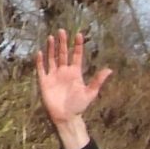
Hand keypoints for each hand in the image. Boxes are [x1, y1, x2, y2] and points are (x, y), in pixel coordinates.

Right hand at [35, 29, 110, 148]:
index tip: (79, 34)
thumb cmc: (79, 106)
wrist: (66, 117)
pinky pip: (41, 69)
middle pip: (63, 54)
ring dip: (51, 48)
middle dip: (63, 43)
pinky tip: (40, 52)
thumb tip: (109, 70)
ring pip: (52, 58)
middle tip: (62, 31)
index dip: (78, 46)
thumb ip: (98, 81)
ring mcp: (54, 76)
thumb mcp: (90, 93)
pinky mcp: (44, 82)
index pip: (77, 56)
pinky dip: (40, 61)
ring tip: (52, 37)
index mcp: (75, 73)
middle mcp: (64, 72)